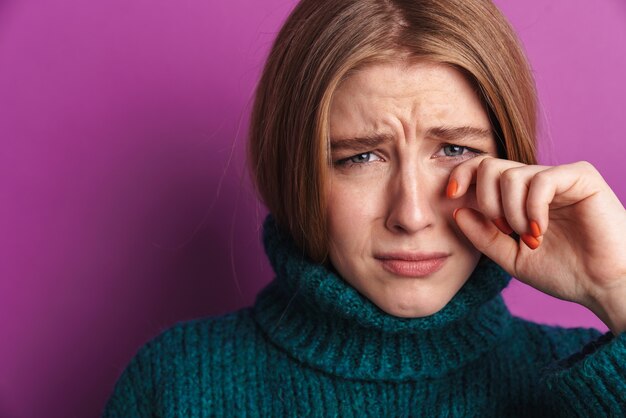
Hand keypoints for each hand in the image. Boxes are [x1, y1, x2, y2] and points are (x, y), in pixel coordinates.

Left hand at [447, 157, 625, 333]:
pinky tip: (540, 230)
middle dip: (486, 201)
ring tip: (530, 238)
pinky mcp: (581, 177)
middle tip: (504, 230)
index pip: (482, 169)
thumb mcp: (511, 258)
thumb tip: (456, 209)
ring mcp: (559, 177)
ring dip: (511, 212)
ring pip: (512, 175)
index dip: (462, 175)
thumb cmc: (564, 272)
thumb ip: (483, 236)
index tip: (450, 195)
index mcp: (518, 196)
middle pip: (491, 166)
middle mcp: (536, 182)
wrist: (604, 286)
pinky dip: (532, 208)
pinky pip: (541, 180)